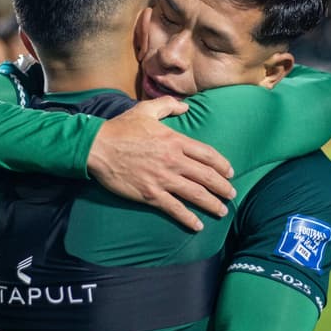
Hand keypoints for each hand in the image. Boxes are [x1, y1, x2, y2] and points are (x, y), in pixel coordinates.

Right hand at [88, 96, 235, 231]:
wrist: (98, 147)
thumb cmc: (121, 128)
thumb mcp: (146, 110)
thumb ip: (168, 105)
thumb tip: (186, 106)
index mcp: (175, 141)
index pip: (208, 155)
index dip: (222, 165)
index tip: (230, 172)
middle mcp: (173, 161)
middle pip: (207, 176)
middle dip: (223, 187)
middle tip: (231, 195)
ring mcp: (163, 179)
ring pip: (196, 194)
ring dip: (212, 204)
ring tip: (221, 211)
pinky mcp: (150, 194)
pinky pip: (175, 209)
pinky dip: (188, 218)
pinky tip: (197, 225)